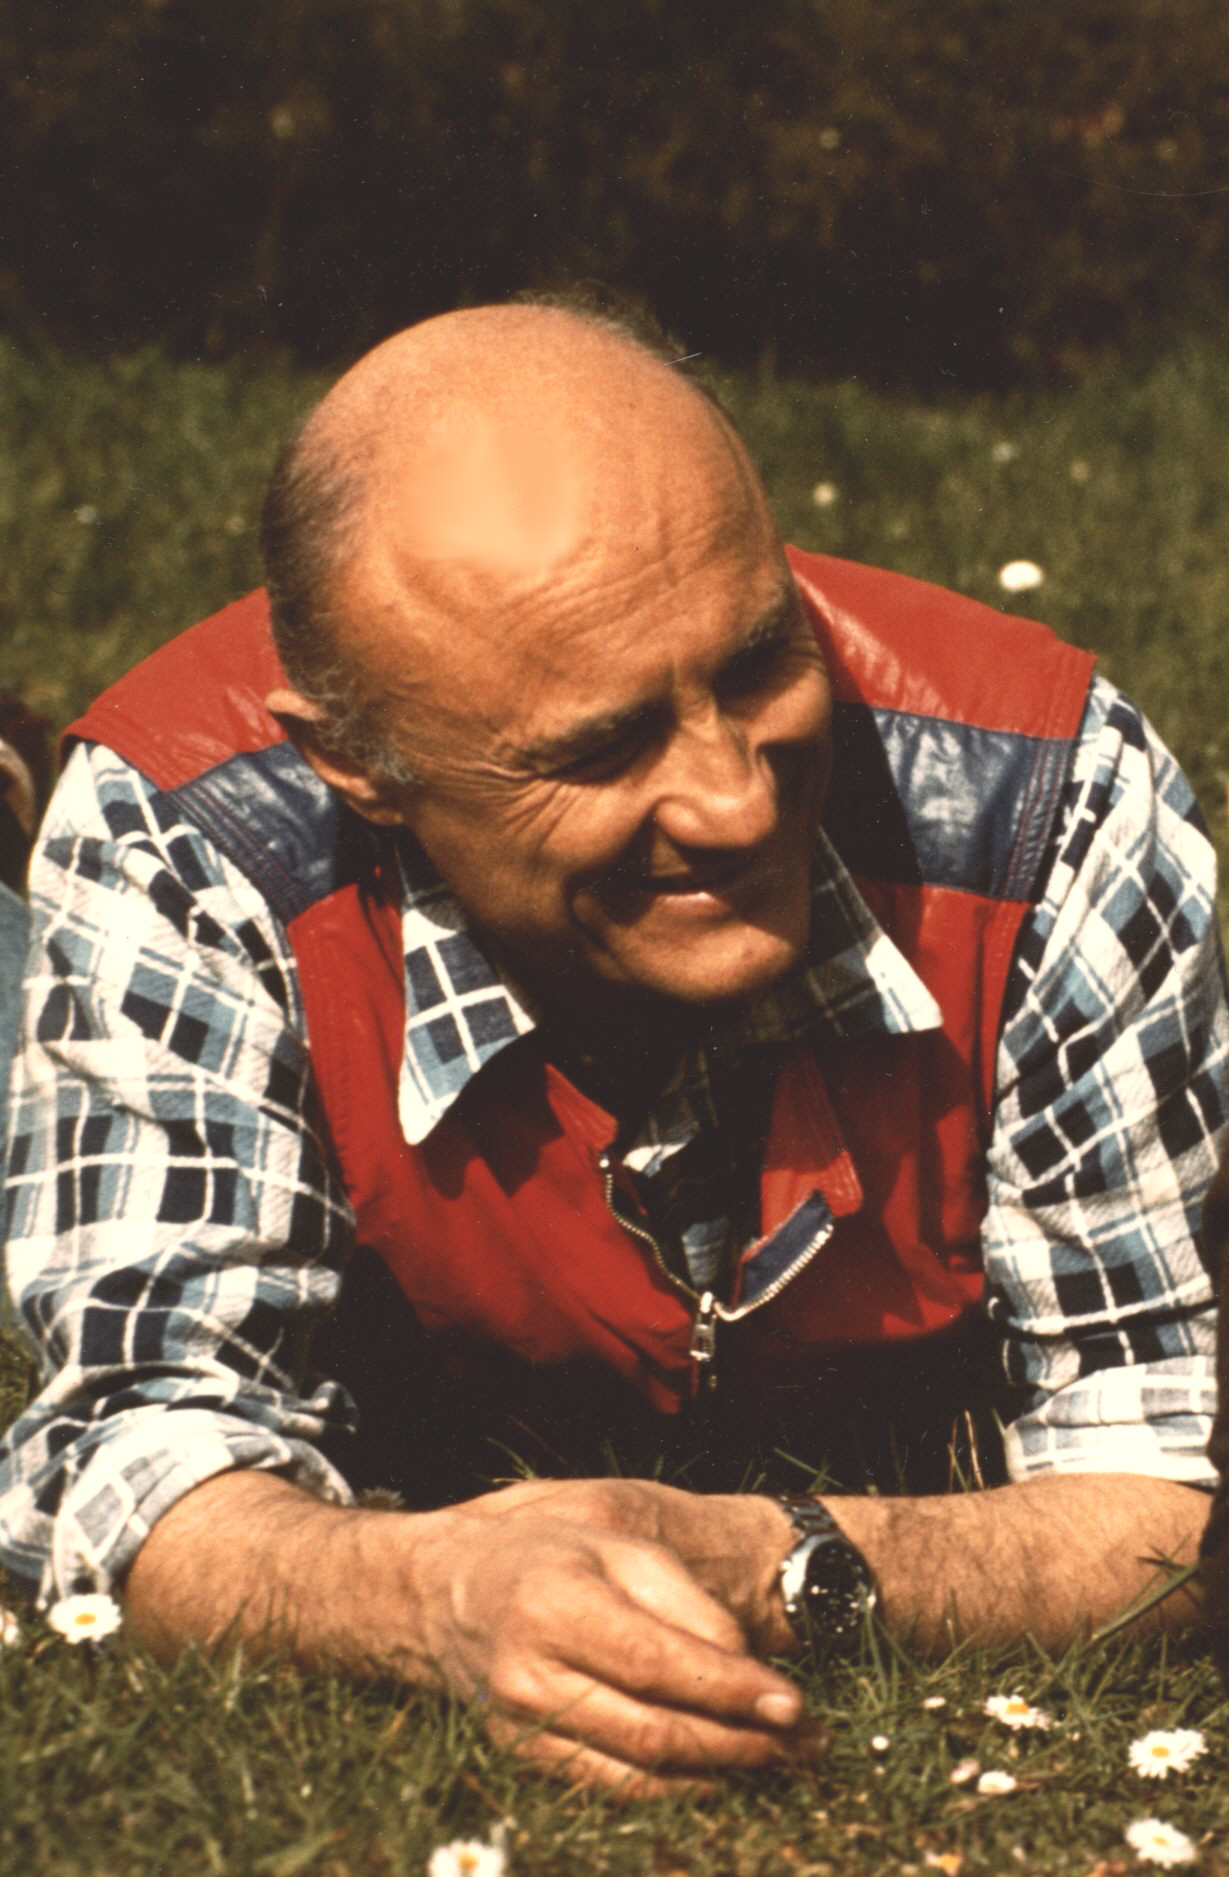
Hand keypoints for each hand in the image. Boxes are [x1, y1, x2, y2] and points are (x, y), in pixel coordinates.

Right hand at [409, 1483, 809, 1791]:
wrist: (448, 1593)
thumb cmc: (549, 1556)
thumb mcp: (618, 1547)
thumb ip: (685, 1602)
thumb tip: (748, 1669)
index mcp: (555, 1603)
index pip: (656, 1662)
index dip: (729, 1691)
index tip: (795, 1703)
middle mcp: (530, 1674)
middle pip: (652, 1731)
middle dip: (741, 1742)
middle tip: (806, 1741)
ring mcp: (520, 1727)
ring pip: (637, 1775)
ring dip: (719, 1774)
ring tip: (778, 1758)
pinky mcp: (523, 1759)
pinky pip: (611, 1788)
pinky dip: (673, 1788)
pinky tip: (719, 1769)